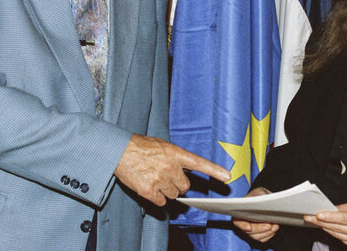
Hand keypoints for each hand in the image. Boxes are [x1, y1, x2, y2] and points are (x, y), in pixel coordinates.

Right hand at [114, 134, 229, 205]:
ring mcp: (160, 179)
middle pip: (184, 186)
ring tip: (154, 178)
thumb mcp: (162, 145)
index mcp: (175, 153)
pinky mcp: (148, 191)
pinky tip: (149, 187)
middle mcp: (170, 167)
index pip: (199, 163)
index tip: (227, 177)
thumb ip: (176, 157)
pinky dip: (156, 198)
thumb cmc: (140, 146)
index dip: (214, 171)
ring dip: (166, 190)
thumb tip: (185, 170)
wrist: (119, 150)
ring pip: (173, 195)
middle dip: (177, 184)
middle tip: (165, 176)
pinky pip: (160, 202)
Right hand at [232, 188, 279, 242]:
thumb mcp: (259, 193)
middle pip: (249, 231)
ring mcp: (250, 230)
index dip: (242, 225)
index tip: (249, 227)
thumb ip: (260, 197)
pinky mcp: (257, 234)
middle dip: (259, 229)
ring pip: (256, 237)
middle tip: (269, 225)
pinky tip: (274, 229)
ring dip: (266, 233)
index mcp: (239, 212)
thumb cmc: (259, 195)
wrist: (265, 200)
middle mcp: (243, 223)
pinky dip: (269, 235)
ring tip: (275, 226)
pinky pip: (262, 239)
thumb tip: (263, 203)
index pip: (237, 221)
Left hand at [303, 198, 346, 250]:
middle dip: (321, 221)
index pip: (344, 218)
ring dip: (324, 227)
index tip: (318, 214)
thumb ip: (345, 207)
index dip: (330, 216)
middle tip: (308, 216)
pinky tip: (324, 227)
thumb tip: (330, 209)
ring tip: (313, 220)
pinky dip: (332, 232)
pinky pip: (341, 239)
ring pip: (337, 234)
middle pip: (338, 227)